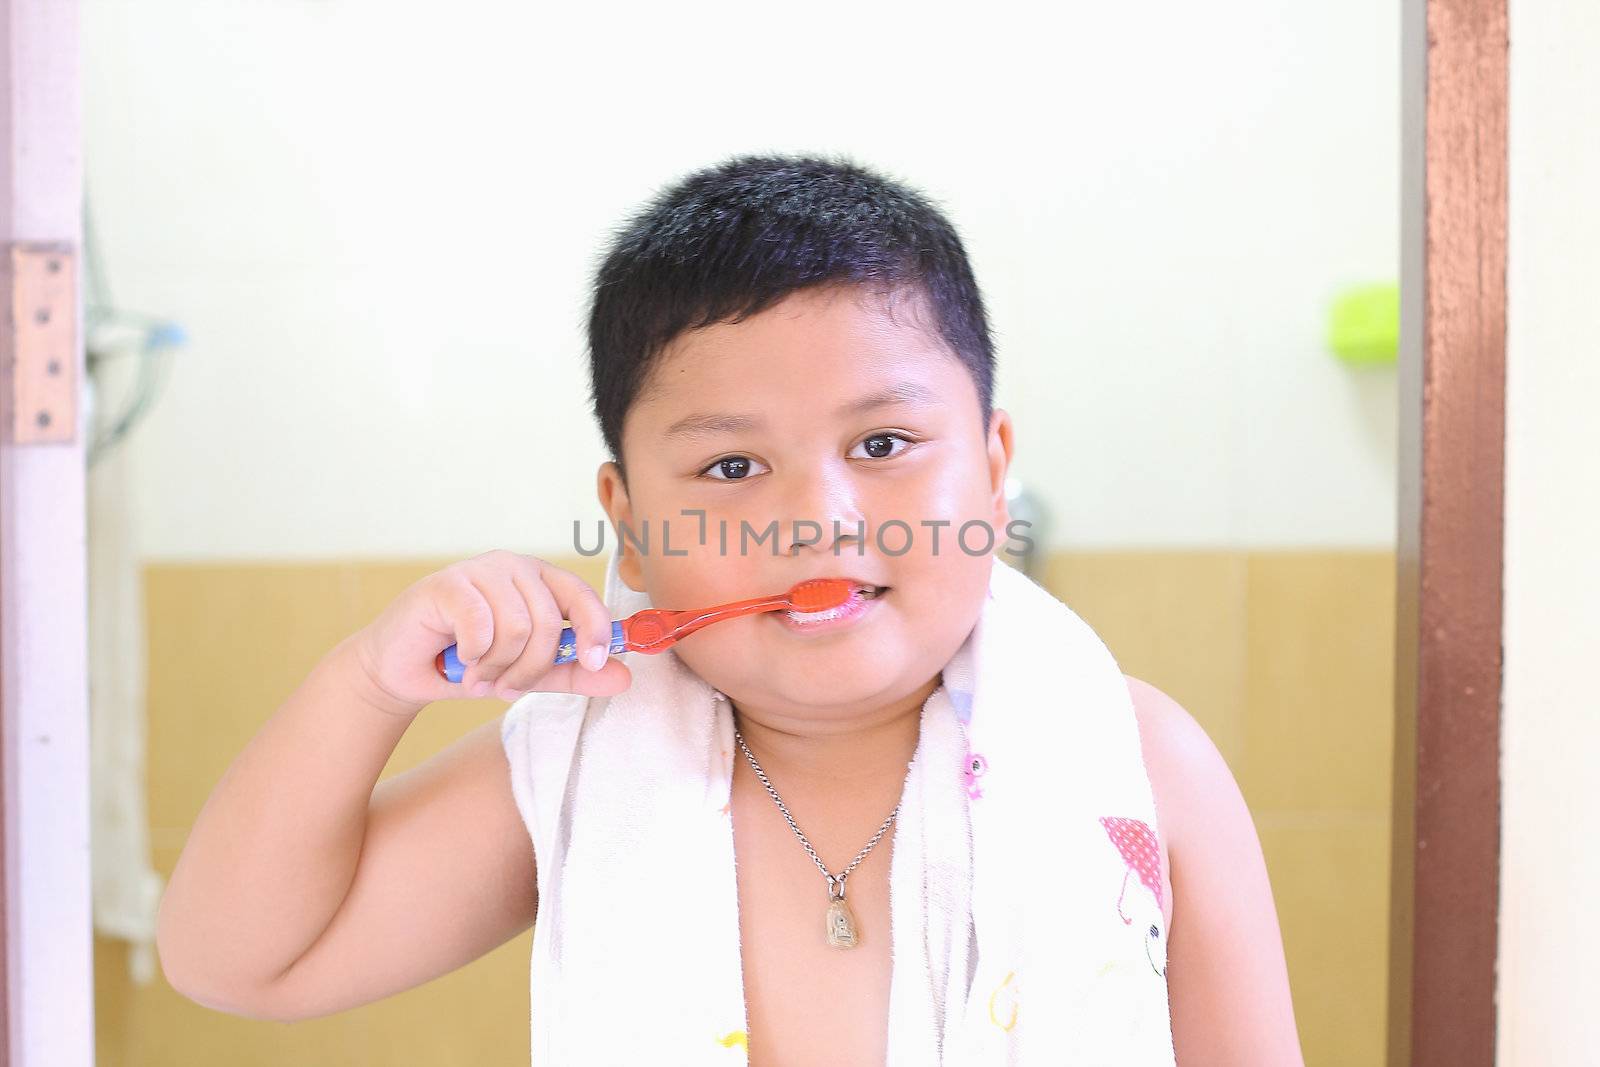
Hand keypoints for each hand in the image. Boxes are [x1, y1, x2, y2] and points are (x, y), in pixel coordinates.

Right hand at [351, 550, 631, 711]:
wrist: (406, 669)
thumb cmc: (473, 666)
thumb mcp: (531, 675)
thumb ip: (575, 673)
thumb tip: (625, 677)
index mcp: (541, 580)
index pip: (583, 597)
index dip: (597, 630)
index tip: (596, 664)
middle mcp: (515, 567)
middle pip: (549, 621)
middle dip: (531, 668)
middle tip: (506, 686)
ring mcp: (480, 570)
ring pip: (517, 626)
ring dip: (499, 666)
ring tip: (480, 675)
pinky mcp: (448, 583)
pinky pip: (481, 624)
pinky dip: (475, 655)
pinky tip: (461, 659)